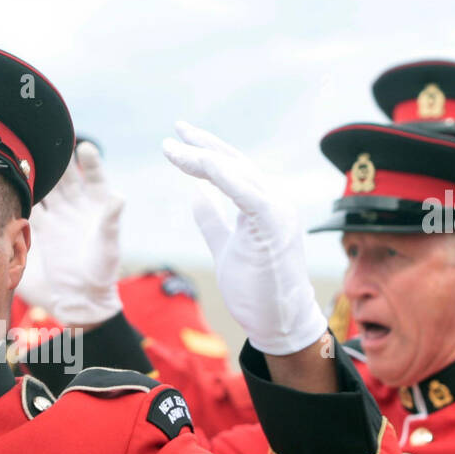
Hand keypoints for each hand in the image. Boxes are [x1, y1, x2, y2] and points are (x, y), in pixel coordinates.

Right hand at [28, 141, 123, 326]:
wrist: (82, 297)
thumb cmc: (102, 271)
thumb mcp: (108, 246)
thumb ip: (111, 221)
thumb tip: (119, 197)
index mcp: (97, 206)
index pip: (94, 178)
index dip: (90, 162)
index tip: (85, 148)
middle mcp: (77, 207)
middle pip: (66, 178)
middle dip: (58, 161)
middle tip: (48, 144)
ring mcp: (59, 216)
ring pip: (47, 189)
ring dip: (39, 175)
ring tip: (27, 158)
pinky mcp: (43, 230)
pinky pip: (31, 208)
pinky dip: (24, 197)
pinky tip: (14, 185)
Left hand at [162, 120, 326, 355]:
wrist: (279, 323)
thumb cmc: (256, 289)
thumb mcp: (224, 247)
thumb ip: (212, 220)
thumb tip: (197, 193)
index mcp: (262, 205)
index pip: (231, 169)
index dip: (204, 152)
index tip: (177, 143)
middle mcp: (273, 201)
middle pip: (234, 162)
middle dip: (202, 144)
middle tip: (175, 130)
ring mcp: (277, 211)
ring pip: (237, 172)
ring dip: (204, 158)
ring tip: (175, 148)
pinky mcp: (274, 225)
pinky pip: (247, 193)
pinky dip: (224, 176)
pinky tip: (201, 163)